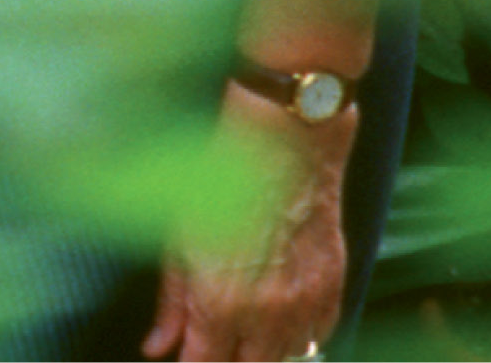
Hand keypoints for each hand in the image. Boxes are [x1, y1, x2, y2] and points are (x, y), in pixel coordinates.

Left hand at [141, 79, 350, 360]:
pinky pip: (317, 337)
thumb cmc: (219, 186)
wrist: (284, 149)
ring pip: (284, 357)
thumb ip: (172, 304)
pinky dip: (298, 335)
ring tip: (244, 325)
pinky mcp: (333, 291)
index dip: (194, 362)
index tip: (188, 355)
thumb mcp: (178, 242)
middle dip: (228, 358)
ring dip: (262, 350)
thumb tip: (157, 347)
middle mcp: (266, 316)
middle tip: (215, 338)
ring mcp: (305, 306)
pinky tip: (279, 314)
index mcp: (220, 305)